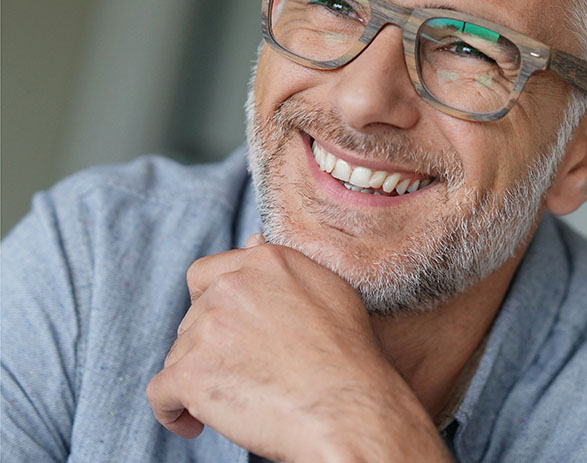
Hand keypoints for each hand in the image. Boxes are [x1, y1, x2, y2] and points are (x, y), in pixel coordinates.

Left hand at [146, 235, 450, 461]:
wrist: (348, 406)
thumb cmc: (347, 354)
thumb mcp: (326, 289)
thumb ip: (282, 265)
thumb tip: (251, 241)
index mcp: (264, 262)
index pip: (206, 274)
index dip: (208, 305)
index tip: (224, 330)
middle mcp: (232, 287)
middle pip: (192, 318)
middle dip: (209, 345)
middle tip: (243, 373)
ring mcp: (208, 328)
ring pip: (179, 355)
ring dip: (198, 378)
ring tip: (234, 400)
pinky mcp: (191, 372)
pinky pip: (160, 394)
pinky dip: (171, 411)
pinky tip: (193, 424)